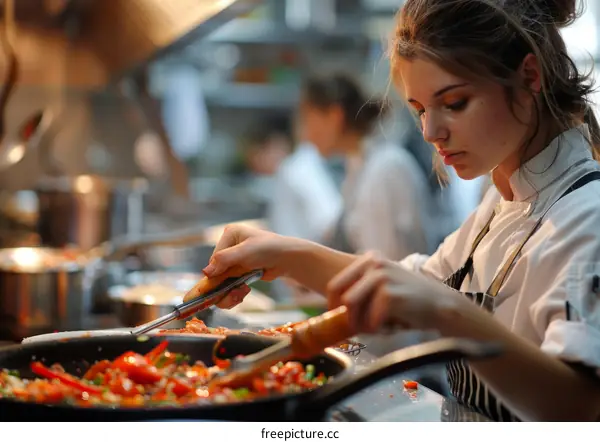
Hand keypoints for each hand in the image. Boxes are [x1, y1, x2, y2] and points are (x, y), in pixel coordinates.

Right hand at [202, 224, 300, 308]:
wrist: (288, 260)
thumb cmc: (269, 249)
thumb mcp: (245, 252)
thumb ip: (224, 260)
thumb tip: (205, 272)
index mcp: (230, 234)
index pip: (214, 257)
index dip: (216, 272)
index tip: (219, 284)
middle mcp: (230, 246)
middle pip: (216, 271)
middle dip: (222, 285)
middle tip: (233, 293)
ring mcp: (235, 260)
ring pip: (222, 281)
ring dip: (229, 292)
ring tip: (239, 294)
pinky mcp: (241, 272)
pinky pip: (230, 286)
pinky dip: (234, 293)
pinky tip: (244, 291)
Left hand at [327, 252, 465, 333]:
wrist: (441, 304)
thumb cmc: (409, 300)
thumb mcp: (383, 285)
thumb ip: (361, 290)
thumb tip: (334, 308)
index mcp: (369, 259)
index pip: (335, 285)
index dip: (332, 306)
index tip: (339, 320)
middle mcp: (373, 263)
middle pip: (340, 296)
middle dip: (345, 316)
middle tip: (357, 329)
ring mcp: (382, 276)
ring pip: (351, 305)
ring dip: (360, 323)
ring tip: (375, 329)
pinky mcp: (390, 293)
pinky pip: (369, 317)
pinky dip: (375, 328)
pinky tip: (387, 329)